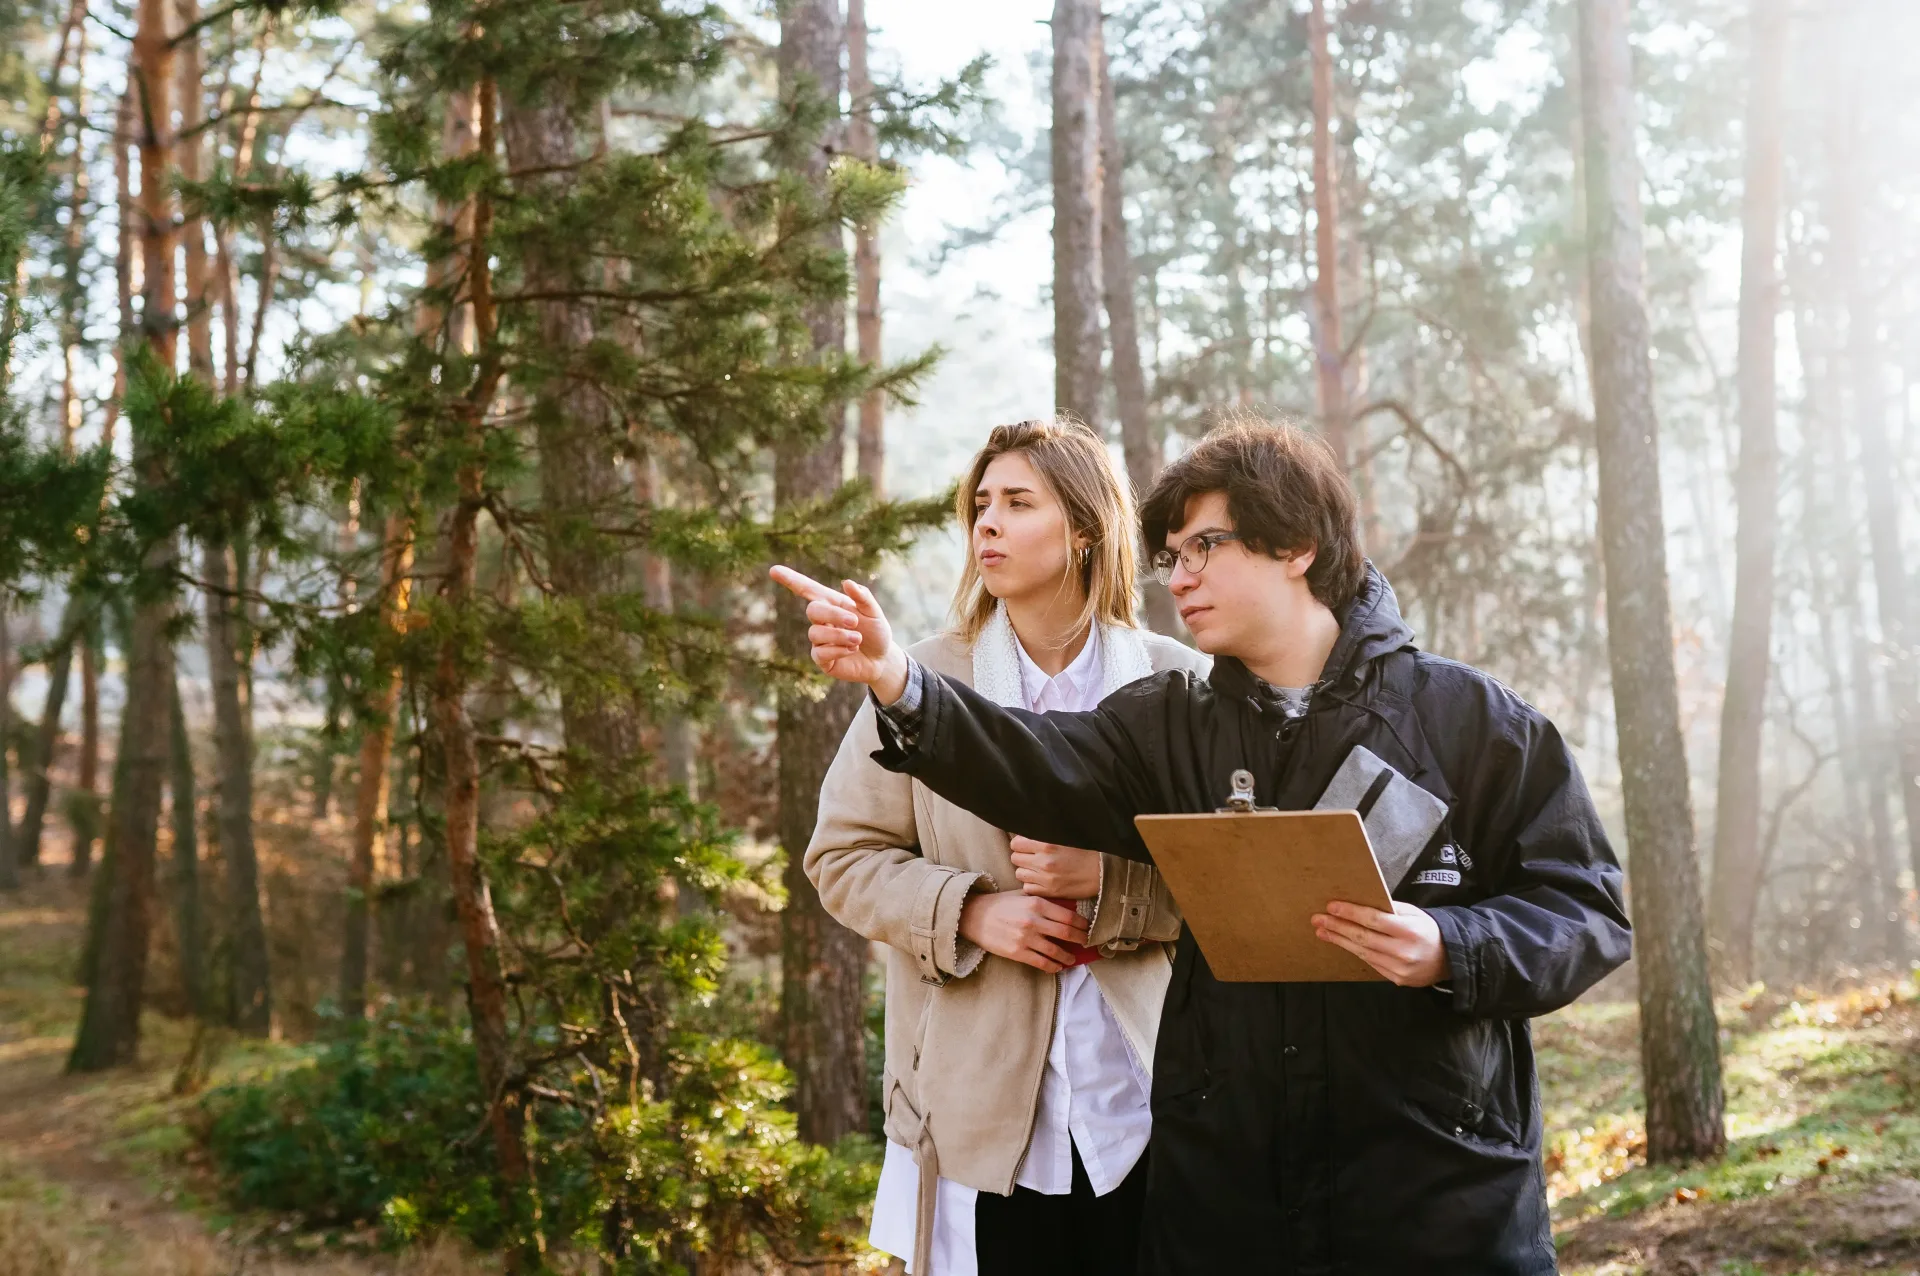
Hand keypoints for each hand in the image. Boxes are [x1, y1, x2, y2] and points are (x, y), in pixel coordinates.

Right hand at [769, 566, 908, 701]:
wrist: (883, 660)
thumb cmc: (877, 632)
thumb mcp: (875, 613)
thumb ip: (863, 597)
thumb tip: (846, 582)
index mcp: (833, 604)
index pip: (807, 589)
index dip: (791, 580)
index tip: (773, 570)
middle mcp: (822, 621)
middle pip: (813, 610)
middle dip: (833, 615)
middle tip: (855, 622)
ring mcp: (820, 640)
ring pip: (815, 633)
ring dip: (839, 635)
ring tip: (858, 639)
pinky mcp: (822, 659)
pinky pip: (820, 652)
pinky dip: (838, 650)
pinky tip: (851, 650)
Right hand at [958, 890, 1090, 973]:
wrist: (975, 916)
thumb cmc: (1000, 904)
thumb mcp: (1023, 895)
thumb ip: (1043, 901)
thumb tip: (1066, 908)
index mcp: (1036, 904)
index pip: (1068, 916)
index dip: (1081, 924)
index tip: (1087, 928)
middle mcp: (1033, 921)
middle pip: (1066, 933)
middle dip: (1080, 940)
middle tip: (1087, 943)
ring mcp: (1025, 938)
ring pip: (1055, 951)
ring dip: (1068, 956)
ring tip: (1072, 959)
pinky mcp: (1017, 952)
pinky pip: (1041, 962)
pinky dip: (1052, 966)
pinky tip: (1057, 967)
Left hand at [1009, 836, 1101, 900]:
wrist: (1102, 872)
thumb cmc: (1086, 850)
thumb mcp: (1066, 835)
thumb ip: (1045, 834)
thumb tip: (1027, 831)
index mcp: (1047, 844)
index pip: (1016, 843)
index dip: (1020, 843)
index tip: (1027, 845)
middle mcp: (1044, 861)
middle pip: (1015, 858)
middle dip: (1022, 856)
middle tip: (1032, 856)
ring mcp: (1046, 878)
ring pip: (1019, 874)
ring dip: (1026, 870)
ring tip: (1036, 868)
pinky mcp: (1050, 892)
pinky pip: (1027, 888)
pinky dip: (1032, 884)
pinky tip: (1041, 880)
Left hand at [1311, 900, 1449, 986]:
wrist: (1451, 959)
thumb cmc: (1429, 930)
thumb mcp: (1415, 914)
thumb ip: (1390, 909)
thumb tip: (1360, 902)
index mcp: (1409, 931)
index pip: (1374, 920)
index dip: (1350, 913)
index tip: (1331, 906)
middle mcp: (1403, 951)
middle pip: (1363, 937)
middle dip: (1337, 927)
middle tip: (1317, 919)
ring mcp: (1399, 968)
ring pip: (1363, 952)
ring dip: (1339, 940)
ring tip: (1322, 931)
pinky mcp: (1397, 979)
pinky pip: (1370, 962)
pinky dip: (1354, 951)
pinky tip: (1341, 942)